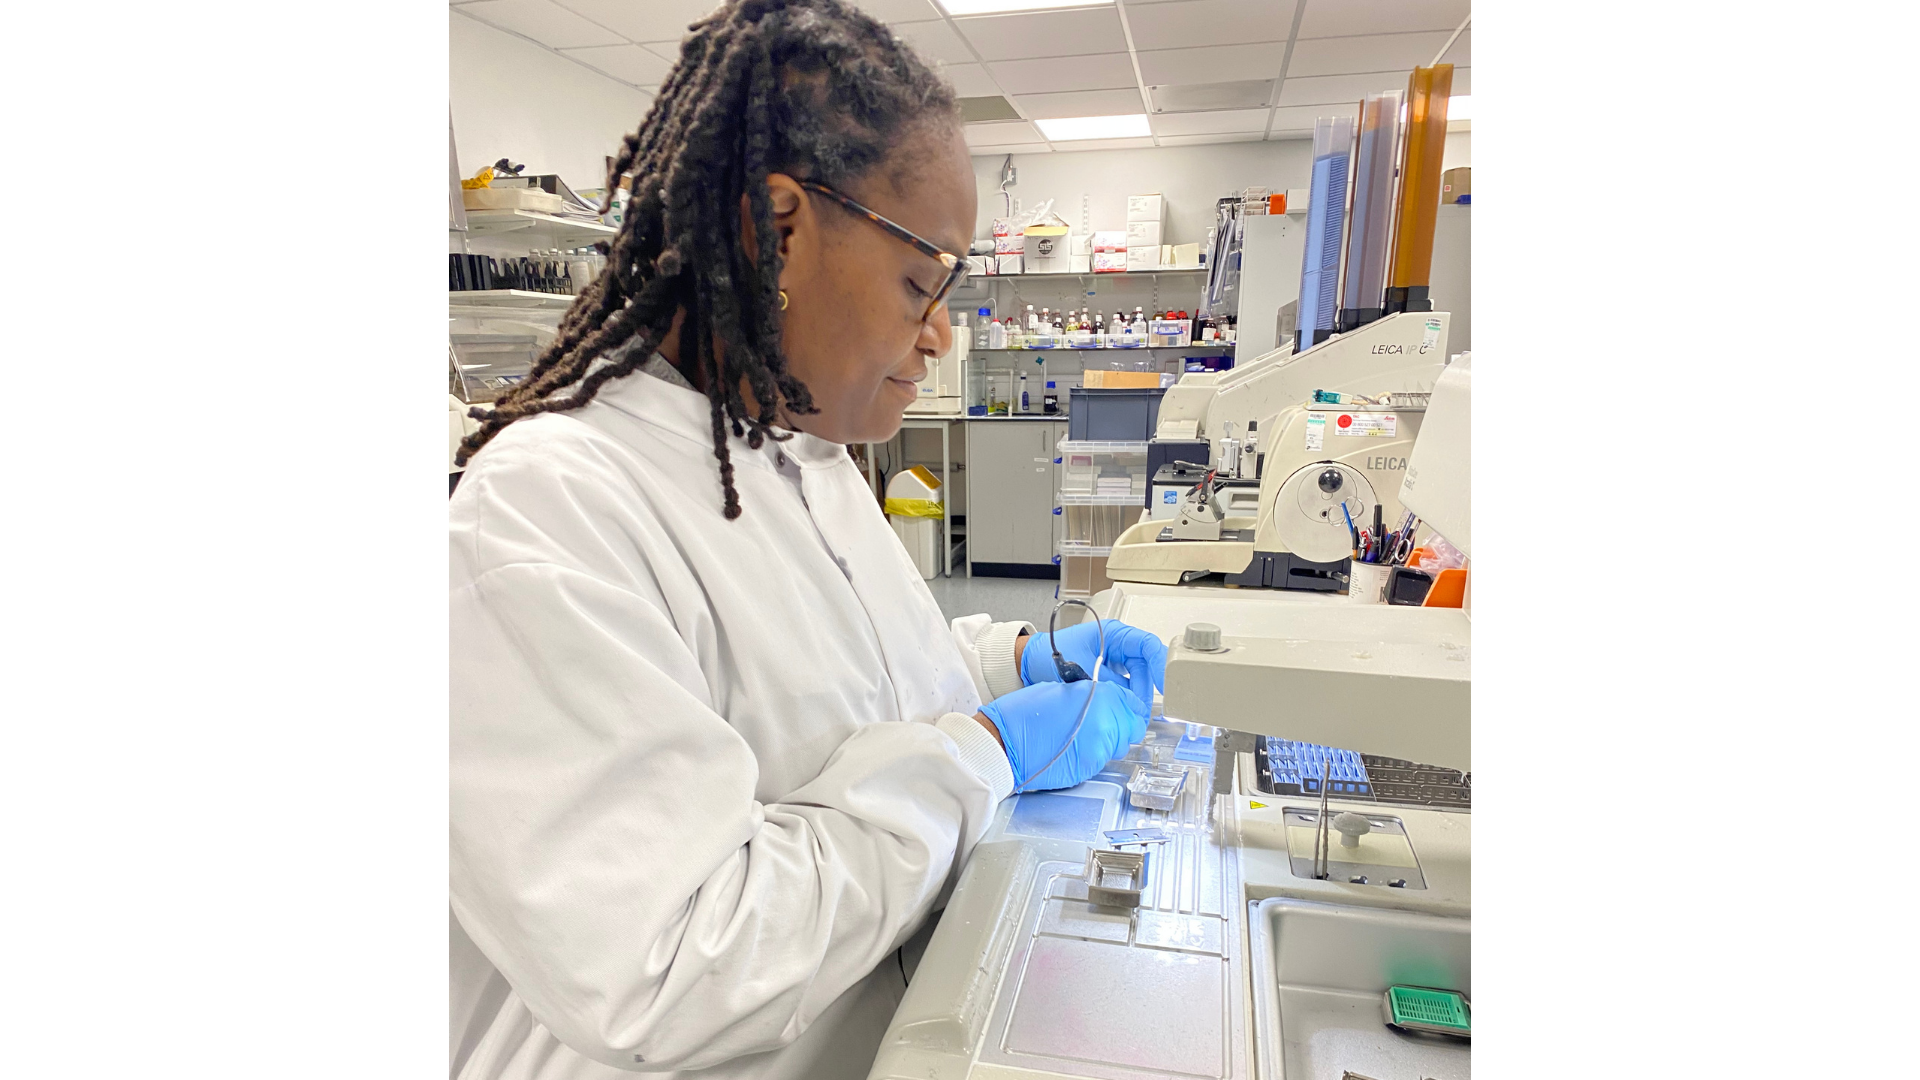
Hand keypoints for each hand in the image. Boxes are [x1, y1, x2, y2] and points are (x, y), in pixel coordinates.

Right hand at [978, 679, 1149, 791]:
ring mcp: (1101, 747)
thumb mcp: (1062, 691)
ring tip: (1085, 738)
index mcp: (1102, 696)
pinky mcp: (1091, 767)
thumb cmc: (1023, 714)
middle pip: (1133, 728)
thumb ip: (1091, 697)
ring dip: (1109, 742)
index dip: (1128, 709)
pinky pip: (1103, 760)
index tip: (1122, 712)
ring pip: (1120, 746)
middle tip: (1104, 727)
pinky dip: (1094, 755)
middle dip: (1122, 727)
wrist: (1005, 743)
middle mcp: (1108, 721)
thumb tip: (1104, 703)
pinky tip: (1075, 750)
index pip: (1135, 705)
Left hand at [1019, 619, 1167, 698]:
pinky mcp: (1107, 671)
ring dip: (1135, 696)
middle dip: (1145, 690)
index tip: (1166, 687)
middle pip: (1145, 666)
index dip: (1161, 666)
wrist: (1027, 663)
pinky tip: (1122, 710)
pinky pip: (1124, 684)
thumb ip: (1111, 686)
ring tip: (1131, 714)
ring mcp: (1113, 657)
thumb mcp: (1083, 672)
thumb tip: (1131, 704)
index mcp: (1114, 634)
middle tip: (1141, 711)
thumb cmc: (1049, 657)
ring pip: (1136, 678)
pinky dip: (1125, 697)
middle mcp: (1117, 644)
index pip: (1148, 646)